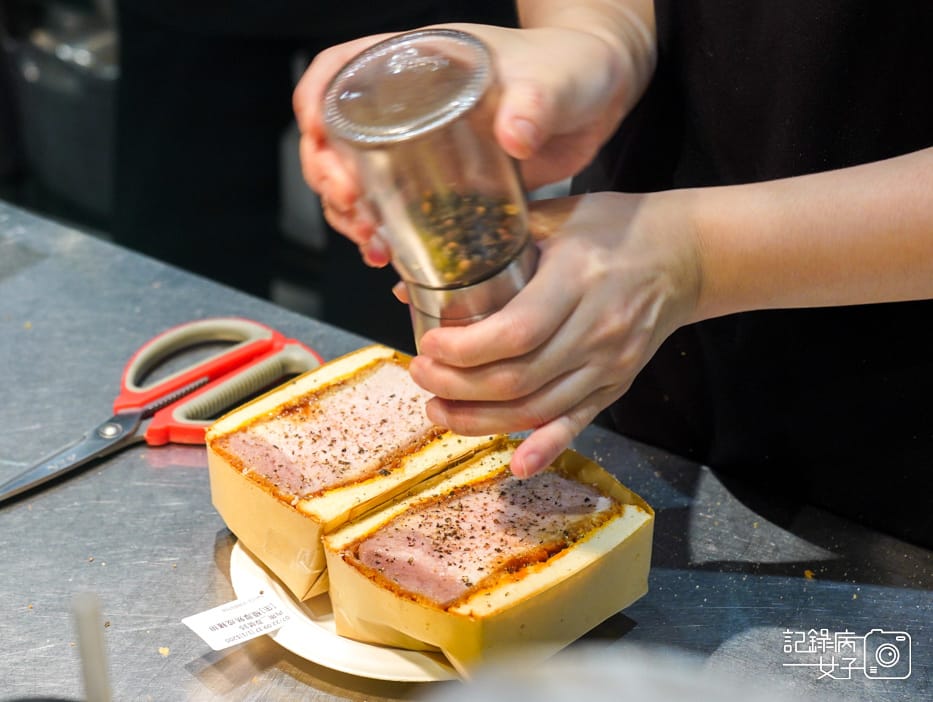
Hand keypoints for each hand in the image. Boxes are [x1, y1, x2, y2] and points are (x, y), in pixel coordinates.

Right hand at [293, 22, 643, 265]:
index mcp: (418, 62)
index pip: (340, 69)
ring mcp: (421, 148)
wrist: (598, 98)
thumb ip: (537, 100)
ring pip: (356, 179)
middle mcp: (408, 105)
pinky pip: (393, 210)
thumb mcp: (555, 80)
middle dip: (327, 175)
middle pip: (334, 135)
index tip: (317, 135)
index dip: (315, 98)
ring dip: (348, 214)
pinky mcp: (441, 186)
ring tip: (370, 241)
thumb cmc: (572, 69)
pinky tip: (388, 255)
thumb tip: (515, 133)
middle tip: (353, 206)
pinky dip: (380, 234)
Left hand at [407, 190, 701, 477]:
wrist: (684, 254)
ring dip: (481, 419)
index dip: (464, 349)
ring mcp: (612, 363)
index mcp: (579, 278)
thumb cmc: (613, 227)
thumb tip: (411, 283)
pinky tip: (517, 465)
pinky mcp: (617, 384)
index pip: (516, 332)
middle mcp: (599, 328)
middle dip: (457, 387)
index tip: (428, 345)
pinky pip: (578, 422)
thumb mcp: (554, 216)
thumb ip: (489, 242)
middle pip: (519, 378)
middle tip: (419, 375)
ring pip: (538, 409)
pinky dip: (546, 447)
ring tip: (439, 410)